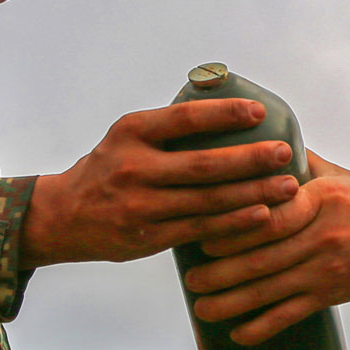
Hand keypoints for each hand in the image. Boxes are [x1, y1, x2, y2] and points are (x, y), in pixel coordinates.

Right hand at [21, 99, 298, 267]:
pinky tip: (261, 214)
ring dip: (253, 193)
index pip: (183, 119)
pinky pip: (200, 228)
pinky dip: (234, 222)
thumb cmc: (107, 170)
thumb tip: (228, 112)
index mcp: (129, 133)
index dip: (224, 115)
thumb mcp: (125, 138)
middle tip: (284, 153)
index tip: (258, 113)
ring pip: (208, 200)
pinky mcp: (147, 237)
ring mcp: (139, 205)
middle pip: (204, 165)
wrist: (62, 216)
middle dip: (251, 159)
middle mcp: (132, 168)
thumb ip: (166, 130)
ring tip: (286, 185)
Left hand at [185, 151, 349, 343]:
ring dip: (232, 303)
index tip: (203, 238)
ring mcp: (326, 270)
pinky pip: (292, 315)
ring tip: (201, 308)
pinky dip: (263, 328)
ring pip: (272, 291)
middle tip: (189, 280)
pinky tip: (238, 334)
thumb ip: (294, 162)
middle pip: (264, 258)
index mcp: (319, 200)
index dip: (235, 231)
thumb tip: (254, 138)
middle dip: (221, 272)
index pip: (272, 217)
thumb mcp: (335, 175)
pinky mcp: (330, 295)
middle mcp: (321, 237)